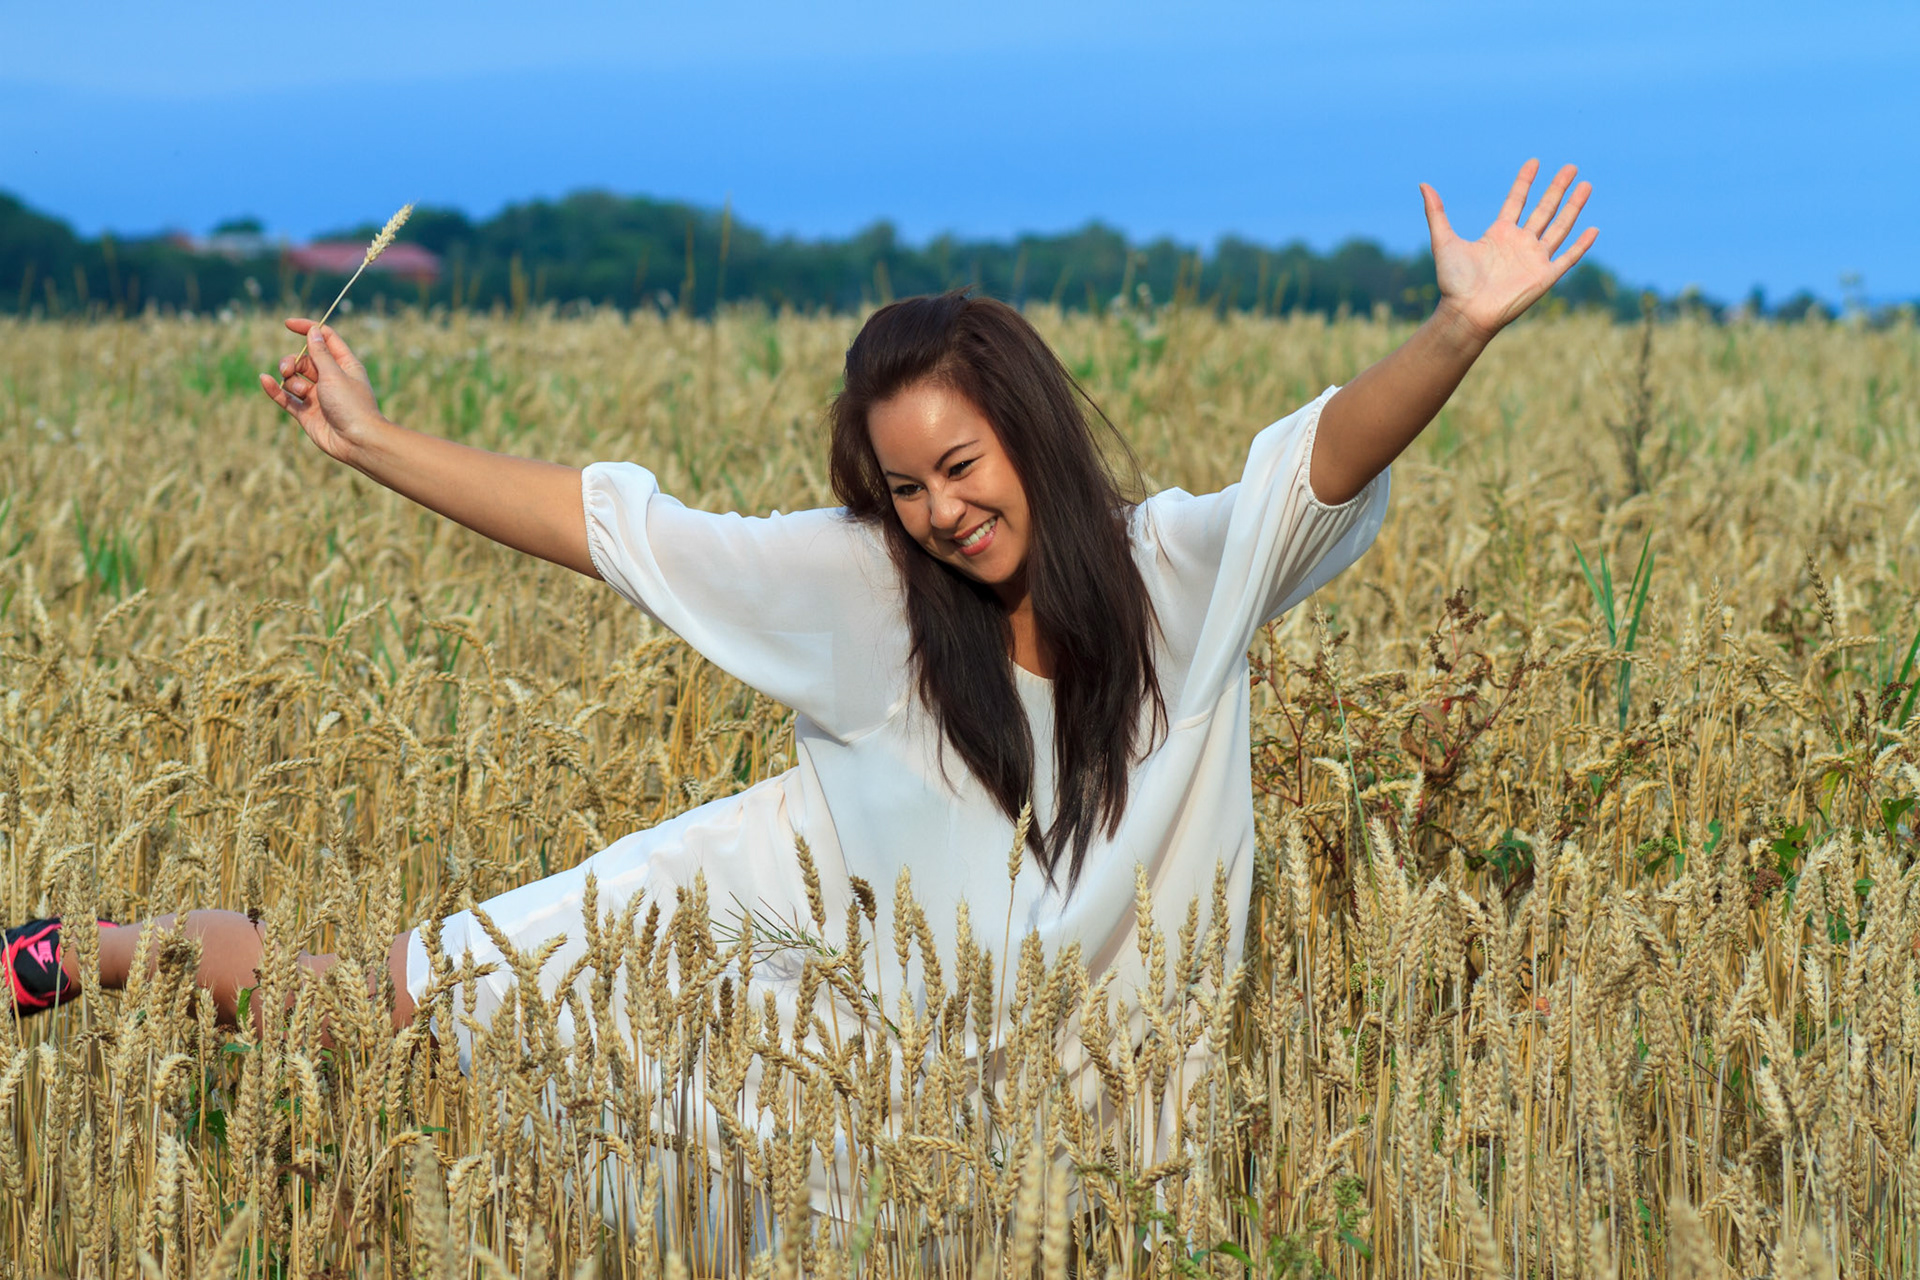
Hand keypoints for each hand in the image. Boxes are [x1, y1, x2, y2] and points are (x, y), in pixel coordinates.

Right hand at [258, 319, 386, 464]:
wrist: (357, 441)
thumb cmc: (352, 405)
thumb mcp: (335, 374)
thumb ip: (320, 353)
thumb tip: (313, 331)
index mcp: (344, 365)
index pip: (325, 339)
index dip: (308, 329)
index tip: (287, 324)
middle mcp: (331, 379)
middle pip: (304, 360)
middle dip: (292, 361)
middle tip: (288, 369)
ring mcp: (318, 397)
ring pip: (294, 379)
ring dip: (290, 381)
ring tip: (300, 392)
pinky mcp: (307, 413)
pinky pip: (286, 398)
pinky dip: (275, 390)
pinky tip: (264, 380)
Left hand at [1422, 159, 1597, 340]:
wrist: (1466, 312)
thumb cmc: (1453, 282)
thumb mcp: (1444, 241)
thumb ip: (1436, 213)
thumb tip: (1423, 184)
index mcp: (1499, 234)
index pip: (1516, 201)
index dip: (1525, 182)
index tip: (1534, 162)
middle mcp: (1519, 244)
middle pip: (1544, 209)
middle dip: (1557, 188)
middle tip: (1570, 166)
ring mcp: (1534, 259)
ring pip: (1560, 227)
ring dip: (1574, 207)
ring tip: (1586, 185)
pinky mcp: (1545, 276)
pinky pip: (1568, 258)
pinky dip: (1581, 245)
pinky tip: (1594, 229)